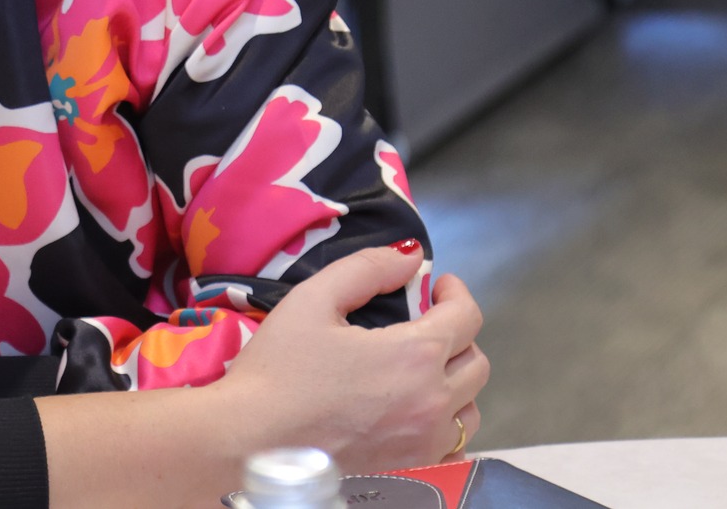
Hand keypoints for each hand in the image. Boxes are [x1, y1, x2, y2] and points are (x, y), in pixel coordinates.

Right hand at [213, 244, 486, 469]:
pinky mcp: (410, 470)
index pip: (467, 317)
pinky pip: (453, 447)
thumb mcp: (313, 299)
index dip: (455, 293)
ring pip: (470, 409)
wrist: (249, 440)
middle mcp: (431, 402)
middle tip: (425, 323)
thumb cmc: (277, 370)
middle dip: (458, 335)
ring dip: (456, 382)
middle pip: (477, 363)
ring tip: (421, 369)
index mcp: (414, 355)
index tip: (437, 285)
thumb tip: (410, 257)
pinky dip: (444, 425)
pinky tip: (414, 412)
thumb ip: (367, 269)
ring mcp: (423, 443)